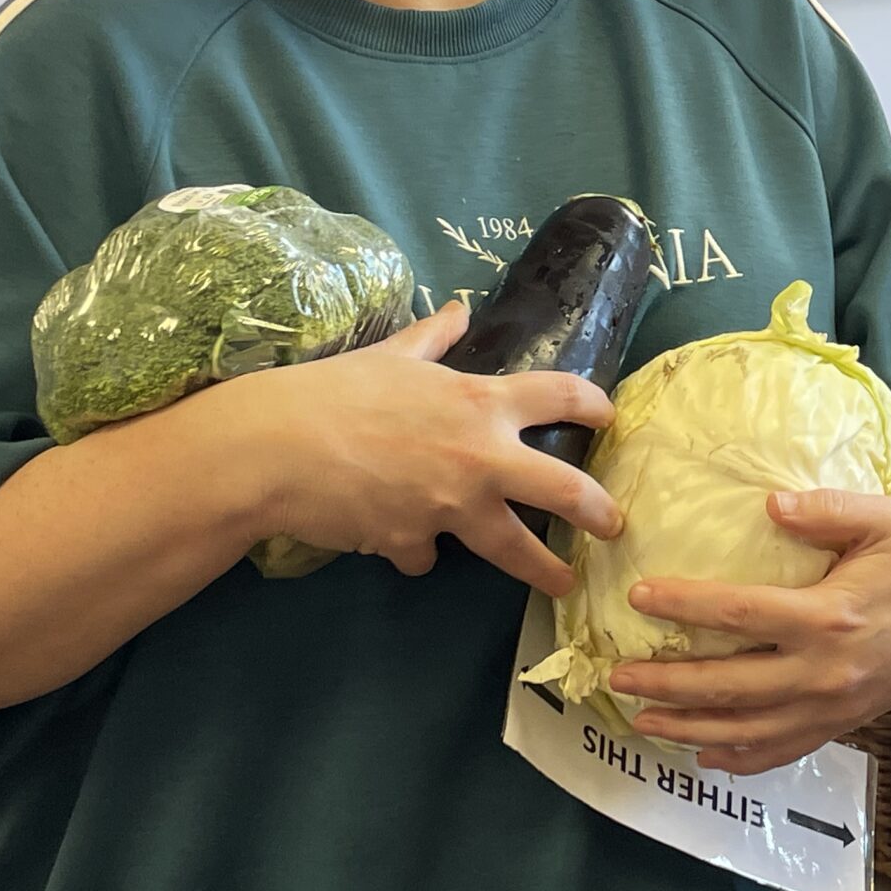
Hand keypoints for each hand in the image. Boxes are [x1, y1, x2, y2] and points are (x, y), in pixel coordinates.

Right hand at [206, 302, 623, 594]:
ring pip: (514, 549)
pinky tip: (405, 545)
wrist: (276, 449)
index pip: (558, 395)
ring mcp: (449, 507)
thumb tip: (458, 309)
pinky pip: (426, 555)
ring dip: (542, 569)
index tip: (608, 416)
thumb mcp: (391, 355)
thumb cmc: (335, 391)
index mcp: (480, 402)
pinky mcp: (411, 542)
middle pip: (563, 489)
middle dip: (596, 510)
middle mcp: (480, 458)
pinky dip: (419, 551)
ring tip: (562, 582)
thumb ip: (432, 337)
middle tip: (615, 525)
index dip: (592, 403)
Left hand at [607, 490, 890, 775]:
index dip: (685, 606)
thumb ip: (828, 509)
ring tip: (640, 718)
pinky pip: (782, 751)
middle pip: (729, 685)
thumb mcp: (884, 517)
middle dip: (667, 683)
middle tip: (618, 674)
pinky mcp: (839, 723)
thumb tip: (770, 506)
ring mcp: (831, 705)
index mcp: (829, 615)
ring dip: (689, 726)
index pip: (740, 614)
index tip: (640, 596)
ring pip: (746, 728)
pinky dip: (739, 759)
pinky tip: (703, 755)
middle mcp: (824, 670)